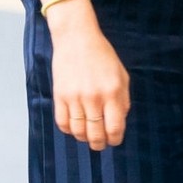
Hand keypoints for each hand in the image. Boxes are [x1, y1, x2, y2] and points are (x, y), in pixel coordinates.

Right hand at [47, 1, 130, 148]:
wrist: (76, 38)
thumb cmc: (102, 55)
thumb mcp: (121, 75)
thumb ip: (123, 100)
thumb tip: (119, 123)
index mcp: (113, 92)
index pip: (115, 128)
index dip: (115, 139)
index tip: (114, 140)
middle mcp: (94, 97)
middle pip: (96, 134)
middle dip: (99, 144)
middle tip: (100, 143)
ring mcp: (75, 97)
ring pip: (78, 131)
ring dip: (84, 138)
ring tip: (87, 135)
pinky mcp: (60, 95)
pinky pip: (62, 123)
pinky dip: (68, 129)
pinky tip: (74, 125)